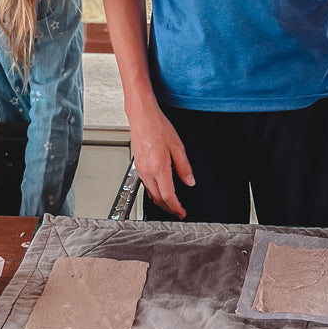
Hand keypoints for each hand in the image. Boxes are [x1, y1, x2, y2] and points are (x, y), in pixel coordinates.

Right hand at [128, 102, 194, 218]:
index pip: (168, 196)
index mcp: (159, 167)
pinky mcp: (137, 166)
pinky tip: (159, 190)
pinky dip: (153, 192)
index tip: (182, 212)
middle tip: (177, 211)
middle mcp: (148, 171)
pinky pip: (146, 185)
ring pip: (150, 193)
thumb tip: (190, 181)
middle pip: (158, 198)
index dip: (176, 207)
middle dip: (168, 207)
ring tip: (170, 204)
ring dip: (161, 201)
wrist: (142, 117)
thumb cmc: (158, 127)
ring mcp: (141, 169)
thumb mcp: (177, 146)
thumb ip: (184, 167)